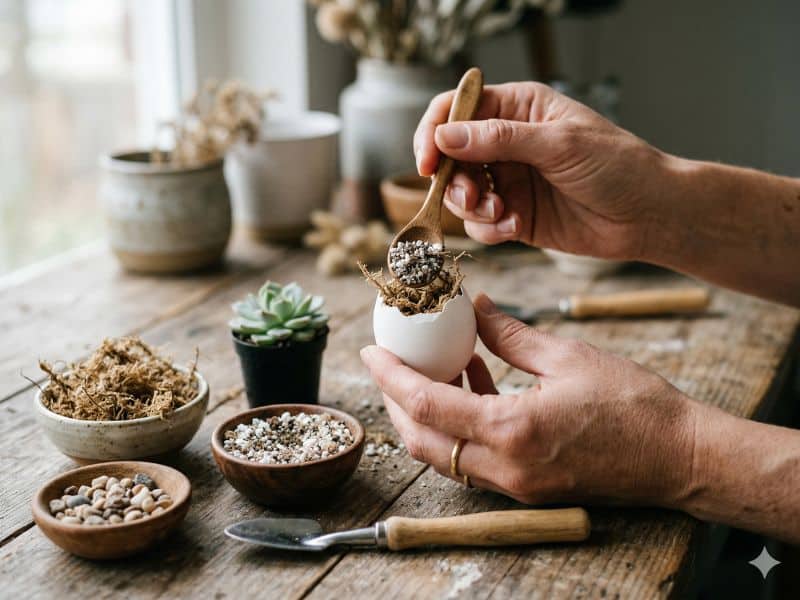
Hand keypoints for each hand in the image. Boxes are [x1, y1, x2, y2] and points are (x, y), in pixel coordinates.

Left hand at [360, 294, 697, 506]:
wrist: (680, 457)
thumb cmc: (634, 404)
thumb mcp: (567, 355)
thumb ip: (509, 333)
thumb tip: (474, 307)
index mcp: (511, 431)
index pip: (425, 405)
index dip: (390, 376)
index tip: (369, 351)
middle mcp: (505, 468)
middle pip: (421, 440)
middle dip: (396, 401)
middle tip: (391, 364)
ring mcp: (516, 485)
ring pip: (443, 456)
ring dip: (427, 415)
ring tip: (434, 368)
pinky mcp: (528, 488)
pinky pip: (474, 460)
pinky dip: (460, 427)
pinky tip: (474, 384)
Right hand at [414, 82, 670, 259]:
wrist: (649, 215)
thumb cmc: (618, 166)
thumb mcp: (559, 144)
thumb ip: (499, 140)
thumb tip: (445, 135)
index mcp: (518, 109)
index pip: (458, 109)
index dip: (434, 132)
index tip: (427, 162)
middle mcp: (507, 143)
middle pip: (450, 156)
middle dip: (453, 180)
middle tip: (471, 198)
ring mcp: (509, 180)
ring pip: (460, 193)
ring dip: (470, 207)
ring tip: (499, 214)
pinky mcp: (514, 215)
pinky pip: (480, 223)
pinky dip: (488, 229)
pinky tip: (512, 228)